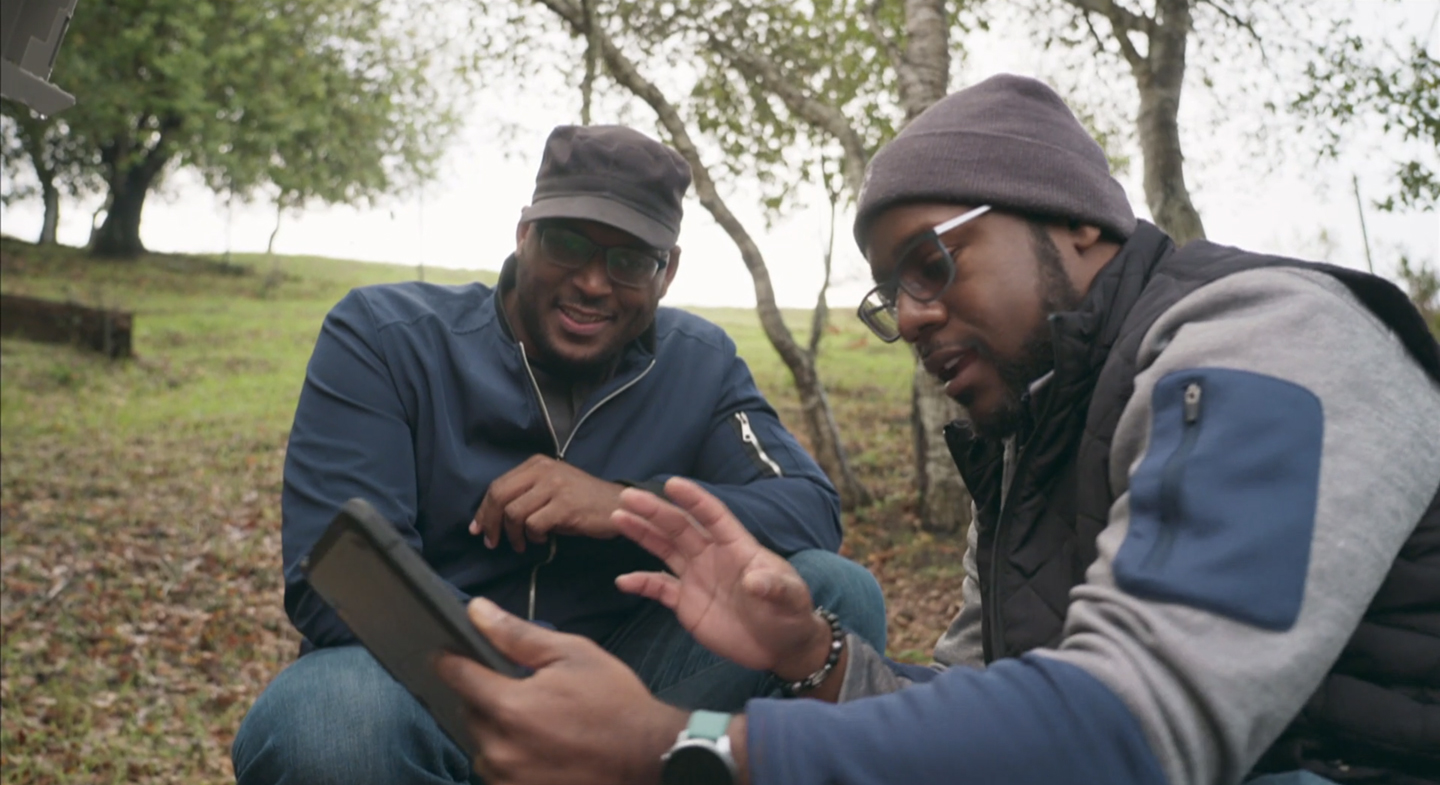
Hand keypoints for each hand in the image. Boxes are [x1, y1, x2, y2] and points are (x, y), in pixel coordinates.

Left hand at [436, 598, 684, 784]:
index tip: (448, 651)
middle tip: (519, 688)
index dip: (450, 659)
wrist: (649, 756)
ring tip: (535, 721)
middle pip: (468, 711)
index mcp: (509, 707)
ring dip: (496, 729)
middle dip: (485, 695)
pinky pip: (497, 771)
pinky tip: (540, 746)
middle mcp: (500, 749)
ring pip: (481, 744)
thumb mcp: (572, 654)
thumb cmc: (614, 701)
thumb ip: (516, 635)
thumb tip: (475, 611)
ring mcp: (508, 779)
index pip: (456, 676)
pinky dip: (510, 755)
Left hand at [470, 456, 624, 551]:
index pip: (498, 485)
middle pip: (500, 496)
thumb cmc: (582, 501)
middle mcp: (544, 470)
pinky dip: (534, 536)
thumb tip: (490, 518)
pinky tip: (543, 539)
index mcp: (537, 464)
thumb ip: (524, 495)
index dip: (483, 510)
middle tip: (493, 542)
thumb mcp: (551, 488)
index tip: (478, 529)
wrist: (618, 505)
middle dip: (490, 522)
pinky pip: (534, 525)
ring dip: (514, 534)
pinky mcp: (565, 505)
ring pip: (514, 513)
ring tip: (523, 543)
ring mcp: (555, 486)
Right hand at [611, 477, 830, 677]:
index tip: (671, 484)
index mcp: (737, 547)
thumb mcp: (790, 598)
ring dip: (642, 534)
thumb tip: (755, 582)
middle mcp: (712, 556)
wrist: (781, 646)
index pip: (712, 515)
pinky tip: (622, 582)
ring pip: (664, 549)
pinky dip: (641, 583)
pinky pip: (659, 588)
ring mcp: (697, 578)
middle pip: (679, 527)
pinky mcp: (687, 603)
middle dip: (654, 511)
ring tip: (618, 518)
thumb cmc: (791, 614)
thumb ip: (774, 587)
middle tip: (627, 497)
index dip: (694, 499)